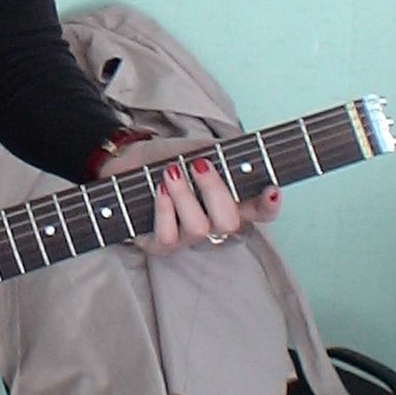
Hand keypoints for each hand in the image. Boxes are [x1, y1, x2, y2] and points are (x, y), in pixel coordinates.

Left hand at [97, 133, 280, 254]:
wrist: (125, 162)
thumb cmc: (163, 157)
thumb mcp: (192, 148)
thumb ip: (216, 150)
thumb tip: (232, 149)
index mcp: (230, 202)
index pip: (261, 212)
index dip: (270, 206)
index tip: (271, 189)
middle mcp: (213, 226)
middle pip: (230, 223)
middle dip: (215, 191)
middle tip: (199, 165)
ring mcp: (187, 239)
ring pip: (199, 229)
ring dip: (184, 195)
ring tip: (170, 173)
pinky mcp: (161, 247)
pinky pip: (169, 237)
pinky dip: (164, 210)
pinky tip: (159, 190)